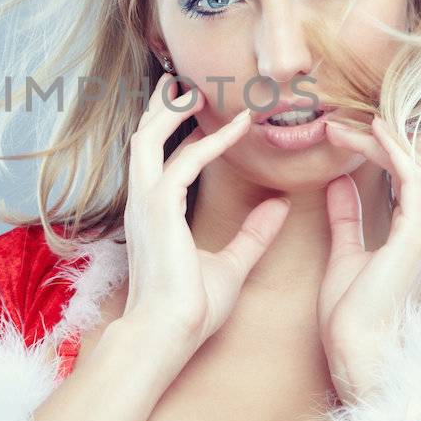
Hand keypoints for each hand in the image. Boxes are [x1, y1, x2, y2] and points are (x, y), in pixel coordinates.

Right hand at [121, 73, 290, 351]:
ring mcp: (146, 204)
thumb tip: (278, 206)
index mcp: (152, 215)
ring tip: (200, 91)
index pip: (158, 160)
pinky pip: (185, 161)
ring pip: (148, 139)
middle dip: (163, 109)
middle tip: (187, 85)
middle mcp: (142, 203)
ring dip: (174, 112)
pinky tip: (238, 129)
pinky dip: (212, 142)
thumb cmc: (191, 309)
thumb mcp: (231, 264)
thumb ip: (253, 234)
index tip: (201, 114)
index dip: (177, 132)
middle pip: (143, 138)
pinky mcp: (159, 209)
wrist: (168, 335)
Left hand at [317, 115, 420, 406]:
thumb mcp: (345, 254)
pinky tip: (372, 131)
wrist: (356, 353)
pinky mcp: (416, 237)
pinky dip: (395, 151)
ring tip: (346, 123)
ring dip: (383, 138)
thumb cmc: (351, 316)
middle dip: (387, 136)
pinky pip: (413, 179)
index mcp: (412, 234)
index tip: (339, 133)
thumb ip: (347, 219)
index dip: (379, 148)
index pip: (407, 174)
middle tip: (343, 120)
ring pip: (420, 163)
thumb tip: (340, 185)